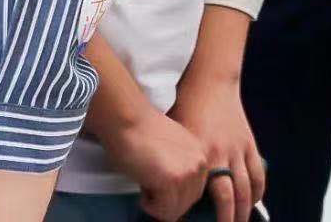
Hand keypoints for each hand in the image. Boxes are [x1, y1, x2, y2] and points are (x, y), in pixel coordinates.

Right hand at [110, 106, 208, 220]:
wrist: (129, 118)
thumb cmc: (140, 133)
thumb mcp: (172, 151)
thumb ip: (180, 169)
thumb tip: (175, 195)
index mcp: (201, 155)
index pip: (193, 193)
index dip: (172, 194)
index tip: (157, 185)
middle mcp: (200, 164)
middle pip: (186, 204)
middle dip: (165, 200)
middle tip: (148, 181)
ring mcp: (188, 173)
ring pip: (174, 211)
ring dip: (156, 203)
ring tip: (145, 180)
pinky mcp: (173, 180)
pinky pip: (163, 212)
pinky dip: (149, 205)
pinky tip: (142, 184)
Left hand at [169, 73, 263, 221]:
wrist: (209, 83)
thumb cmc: (184, 108)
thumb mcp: (174, 135)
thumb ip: (175, 161)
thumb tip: (165, 188)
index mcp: (199, 154)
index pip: (202, 194)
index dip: (198, 211)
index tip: (190, 220)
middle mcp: (221, 154)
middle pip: (230, 197)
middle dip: (228, 219)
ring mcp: (238, 149)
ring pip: (247, 188)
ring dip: (245, 209)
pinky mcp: (248, 142)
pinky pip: (257, 172)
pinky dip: (258, 189)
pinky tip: (254, 200)